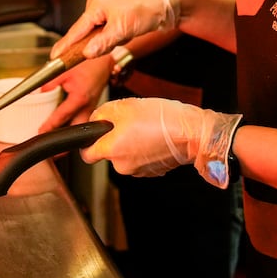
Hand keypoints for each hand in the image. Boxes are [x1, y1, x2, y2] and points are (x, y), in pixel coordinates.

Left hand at [37, 56, 111, 131]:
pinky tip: (65, 123)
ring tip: (54, 134)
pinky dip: (73, 124)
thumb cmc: (88, 63)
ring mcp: (92, 109)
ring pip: (80, 127)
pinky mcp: (92, 107)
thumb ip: (49, 83)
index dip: (50, 126)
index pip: (62, 116)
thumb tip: (36, 93)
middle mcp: (88, 106)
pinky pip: (83, 121)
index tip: (41, 132)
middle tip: (49, 140)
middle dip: (63, 138)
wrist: (103, 60)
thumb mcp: (63, 70)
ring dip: (69, 131)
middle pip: (75, 130)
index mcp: (80, 98)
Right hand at [50, 0, 179, 59]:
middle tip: (102, 48)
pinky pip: (104, 32)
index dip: (65, 45)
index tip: (54, 58)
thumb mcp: (123, 28)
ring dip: (105, 42)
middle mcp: (96, 6)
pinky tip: (123, 34)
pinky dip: (111, 38)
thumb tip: (86, 53)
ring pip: (96, 34)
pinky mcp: (111, 16)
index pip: (76, 30)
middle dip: (92, 45)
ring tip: (123, 34)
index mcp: (95, 6)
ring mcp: (103, 11)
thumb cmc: (145, 9)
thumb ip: (103, 42)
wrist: (164, 3)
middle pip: (84, 33)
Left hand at [80, 98, 241, 187]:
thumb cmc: (161, 118)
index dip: (87, 143)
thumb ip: (103, 113)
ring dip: (130, 144)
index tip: (93, 135)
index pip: (86, 154)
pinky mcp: (152, 172)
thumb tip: (96, 119)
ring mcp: (138, 171)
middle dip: (114, 139)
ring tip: (145, 128)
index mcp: (112, 149)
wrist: (191, 133)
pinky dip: (144, 149)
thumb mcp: (126, 105)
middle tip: (128, 123)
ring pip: (125, 156)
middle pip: (108, 153)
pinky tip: (154, 136)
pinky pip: (140, 159)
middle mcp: (122, 165)